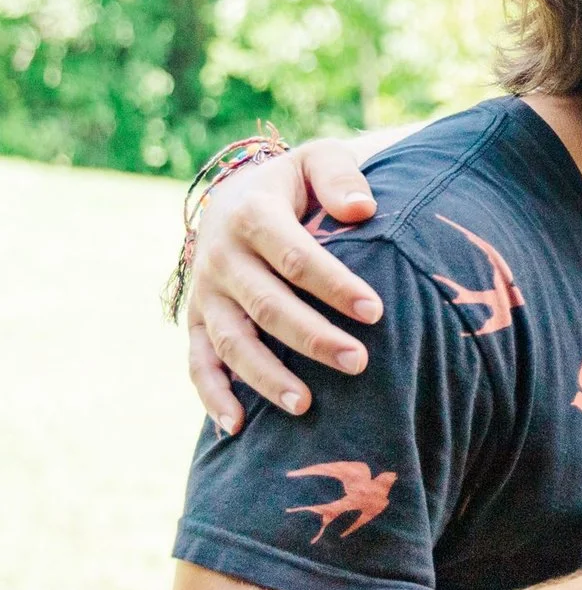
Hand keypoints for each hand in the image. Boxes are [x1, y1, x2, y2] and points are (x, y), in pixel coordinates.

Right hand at [187, 139, 383, 430]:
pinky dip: (213, 396)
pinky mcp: (198, 320)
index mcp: (253, 215)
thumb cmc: (297, 183)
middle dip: (312, 337)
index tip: (376, 311)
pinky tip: (237, 429)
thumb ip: (340, 176)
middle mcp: (221, 256)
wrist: (241, 196)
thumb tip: (362, 209)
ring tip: (306, 406)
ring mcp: (206, 292)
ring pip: (231, 341)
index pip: (296, 257)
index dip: (334, 285)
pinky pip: (199, 363)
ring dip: (265, 376)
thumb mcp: (318, 159)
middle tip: (360, 362)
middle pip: (267, 305)